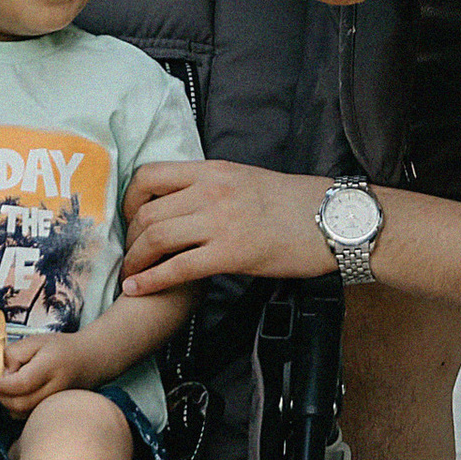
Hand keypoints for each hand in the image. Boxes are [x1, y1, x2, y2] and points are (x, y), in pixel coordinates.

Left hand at [0, 332, 83, 410]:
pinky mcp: (53, 411)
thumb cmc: (60, 349)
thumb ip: (13, 354)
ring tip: (12, 388)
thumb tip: (1, 375)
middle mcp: (55, 389)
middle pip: (20, 404)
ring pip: (22, 415)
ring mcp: (56, 404)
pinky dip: (18, 409)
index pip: (21, 383)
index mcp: (50, 367)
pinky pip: (28, 417)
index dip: (3, 384)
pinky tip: (20, 395)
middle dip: (2, 396)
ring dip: (8, 404)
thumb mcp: (34, 341)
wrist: (89, 360)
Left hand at [122, 160, 336, 295]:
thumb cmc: (295, 203)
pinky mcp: (231, 254)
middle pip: (148, 211)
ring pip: (157, 238)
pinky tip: (138, 289)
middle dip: (130, 237)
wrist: (332, 220)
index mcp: (213, 170)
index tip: (130, 218)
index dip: (130, 199)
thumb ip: (213, 186)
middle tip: (129, 253)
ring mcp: (220, 222)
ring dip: (135, 260)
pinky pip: (178, 268)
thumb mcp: (247, 179)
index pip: (150, 175)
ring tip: (130, 274)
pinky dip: (151, 280)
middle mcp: (211, 191)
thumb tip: (185, 202)